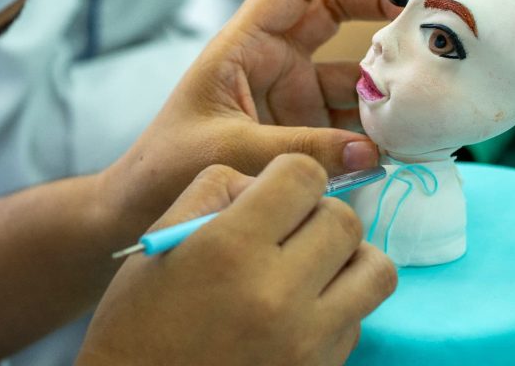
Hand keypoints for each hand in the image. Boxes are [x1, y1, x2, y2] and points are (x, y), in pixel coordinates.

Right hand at [78, 154, 396, 365]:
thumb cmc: (139, 316)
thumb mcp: (161, 237)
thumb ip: (217, 189)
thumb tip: (269, 184)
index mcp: (232, 249)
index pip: (305, 176)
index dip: (291, 173)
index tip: (277, 189)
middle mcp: (278, 294)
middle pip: (345, 220)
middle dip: (318, 213)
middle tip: (289, 229)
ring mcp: (307, 341)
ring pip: (375, 270)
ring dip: (347, 257)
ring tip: (311, 266)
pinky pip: (359, 320)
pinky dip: (337, 305)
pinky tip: (298, 310)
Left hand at [100, 0, 405, 229]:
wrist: (145, 207)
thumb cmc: (172, 164)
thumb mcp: (231, 149)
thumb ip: (300, 150)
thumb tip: (373, 152)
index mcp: (245, 44)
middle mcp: (273, 61)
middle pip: (335, 15)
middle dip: (380, 10)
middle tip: (427, 17)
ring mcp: (292, 96)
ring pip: (351, 72)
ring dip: (386, 79)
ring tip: (429, 89)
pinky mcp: (305, 131)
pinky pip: (350, 119)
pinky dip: (378, 126)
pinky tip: (409, 136)